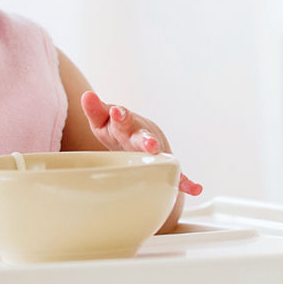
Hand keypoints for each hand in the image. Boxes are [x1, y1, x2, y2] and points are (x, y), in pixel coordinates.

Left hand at [80, 91, 202, 194]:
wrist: (139, 139)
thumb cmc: (117, 130)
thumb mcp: (103, 120)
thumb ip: (96, 109)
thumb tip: (87, 95)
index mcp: (126, 125)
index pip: (122, 119)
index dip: (120, 116)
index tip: (117, 112)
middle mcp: (142, 136)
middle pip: (143, 138)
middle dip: (146, 141)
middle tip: (149, 144)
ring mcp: (154, 151)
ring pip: (160, 156)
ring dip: (164, 160)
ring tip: (168, 164)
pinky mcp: (163, 166)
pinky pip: (177, 176)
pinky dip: (186, 182)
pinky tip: (195, 188)